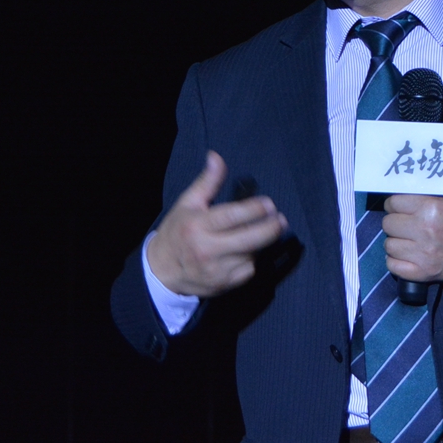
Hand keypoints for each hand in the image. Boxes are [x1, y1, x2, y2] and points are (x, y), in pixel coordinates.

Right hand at [147, 151, 287, 296]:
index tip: (269, 204)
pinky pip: (248, 270)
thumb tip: (216, 157)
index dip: (255, 210)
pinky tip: (249, 249)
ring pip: (252, 254)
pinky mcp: (224, 284)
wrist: (162, 271)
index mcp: (198, 226)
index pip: (233, 217)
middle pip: (250, 239)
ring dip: (261, 243)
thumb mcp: (187, 203)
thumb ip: (207, 181)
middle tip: (281, 219)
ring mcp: (217, 270)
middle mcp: (208, 250)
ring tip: (263, 231)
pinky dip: (253, 259)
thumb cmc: (177, 231)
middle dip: (271, 228)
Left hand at [382, 195, 442, 282]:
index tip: (399, 209)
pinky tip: (408, 255)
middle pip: (388, 224)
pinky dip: (397, 261)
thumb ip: (424, 196)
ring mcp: (423, 253)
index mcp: (432, 207)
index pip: (393, 203)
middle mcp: (425, 229)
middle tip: (405, 225)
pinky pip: (392, 265)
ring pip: (389, 245)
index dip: (395, 205)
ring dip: (397, 242)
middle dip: (395, 223)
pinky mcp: (424, 272)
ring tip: (409, 241)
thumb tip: (397, 194)